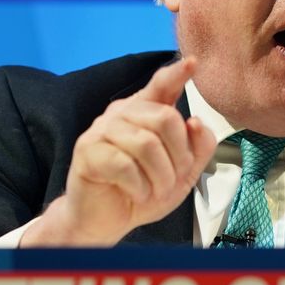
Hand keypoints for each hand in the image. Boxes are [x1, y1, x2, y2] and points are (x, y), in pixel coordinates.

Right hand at [21, 58, 216, 245]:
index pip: (162, 85)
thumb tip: (196, 122)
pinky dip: (139, 187)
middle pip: (166, 118)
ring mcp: (102, 130)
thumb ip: (198, 147)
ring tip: (155, 191)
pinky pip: (124, 165)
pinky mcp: (87, 152)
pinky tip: (137, 194)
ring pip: (147, 144)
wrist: (107, 222)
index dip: (177, 74)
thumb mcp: (182, 173)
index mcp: (146, 112)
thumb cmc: (143, 190)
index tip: (192, 63)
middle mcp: (122, 113)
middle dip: (179, 157)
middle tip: (172, 180)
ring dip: (160, 177)